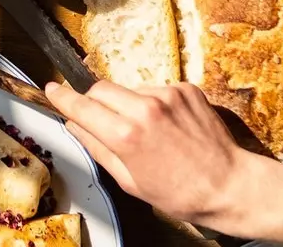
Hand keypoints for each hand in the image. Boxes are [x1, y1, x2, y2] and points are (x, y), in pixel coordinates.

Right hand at [45, 81, 252, 229]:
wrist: (230, 184)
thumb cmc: (181, 193)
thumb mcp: (129, 181)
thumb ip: (98, 148)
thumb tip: (76, 126)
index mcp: (126, 135)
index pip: (82, 106)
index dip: (62, 97)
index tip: (52, 89)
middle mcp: (145, 108)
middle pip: (101, 89)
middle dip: (95, 102)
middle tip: (102, 121)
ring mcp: (168, 94)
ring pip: (128, 90)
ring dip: (127, 105)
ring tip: (147, 132)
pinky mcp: (185, 89)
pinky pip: (155, 89)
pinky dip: (153, 104)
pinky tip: (167, 126)